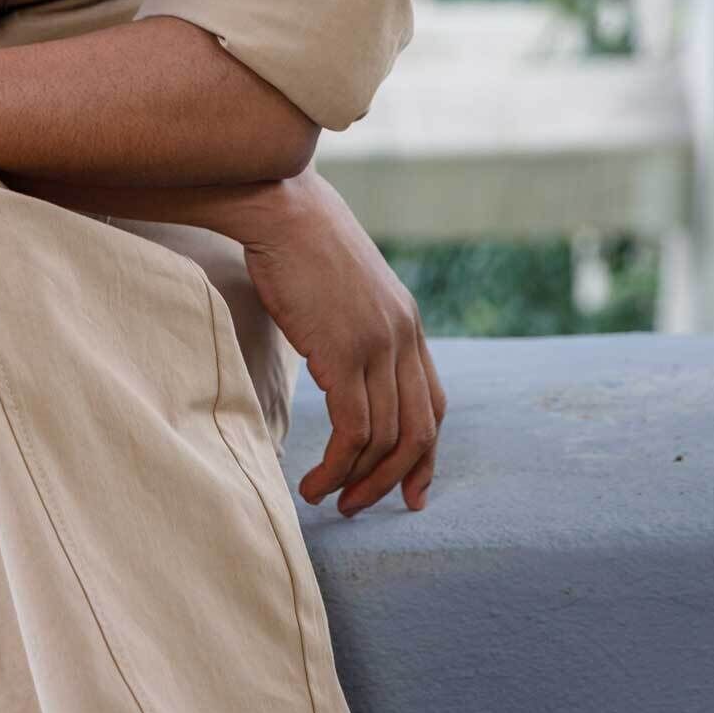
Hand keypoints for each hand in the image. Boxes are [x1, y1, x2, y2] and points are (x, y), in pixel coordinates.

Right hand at [239, 170, 444, 518]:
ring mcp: (376, 345)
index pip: (433, 405)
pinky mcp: (343, 353)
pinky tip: (313, 481)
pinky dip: (337, 467)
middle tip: (362, 507)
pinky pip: (352, 432)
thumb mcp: (346, 286)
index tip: (412, 492)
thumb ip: (358, 324)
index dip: (426, 455)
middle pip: (418, 432)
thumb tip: (341, 362)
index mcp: (407, 322)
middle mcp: (403, 336)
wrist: (279, 206)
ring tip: (326, 497)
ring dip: (357, 481)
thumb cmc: (298, 241)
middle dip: (393, 480)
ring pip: (384, 439)